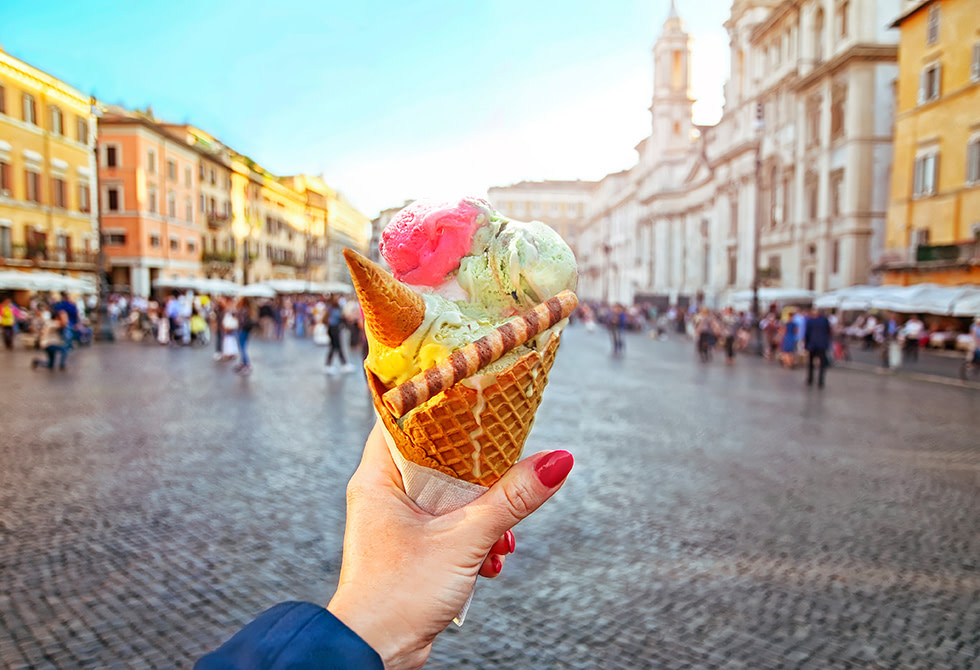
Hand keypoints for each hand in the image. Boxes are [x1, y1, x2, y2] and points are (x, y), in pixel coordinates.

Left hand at [327, 421, 572, 669]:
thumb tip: (554, 462)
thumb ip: (511, 499)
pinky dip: (475, 538)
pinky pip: (451, 526)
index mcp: (378, 478)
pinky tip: (491, 558)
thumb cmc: (395, 596)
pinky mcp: (413, 549)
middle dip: (477, 470)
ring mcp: (398, 523)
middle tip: (506, 464)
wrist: (375, 653)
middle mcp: (384, 494)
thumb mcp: (464, 540)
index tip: (474, 394)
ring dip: (483, 513)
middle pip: (437, 456)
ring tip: (501, 532)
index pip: (404, 418)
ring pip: (450, 496)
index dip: (440, 404)